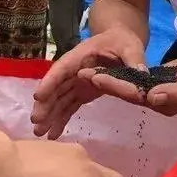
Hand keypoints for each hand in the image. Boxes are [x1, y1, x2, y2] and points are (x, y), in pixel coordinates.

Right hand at [31, 26, 145, 138]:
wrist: (120, 41)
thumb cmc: (122, 41)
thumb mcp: (130, 46)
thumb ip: (134, 59)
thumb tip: (141, 74)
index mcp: (82, 55)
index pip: (63, 68)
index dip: (50, 81)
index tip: (38, 96)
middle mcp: (74, 70)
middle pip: (56, 87)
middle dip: (45, 104)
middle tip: (36, 122)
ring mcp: (76, 82)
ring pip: (59, 99)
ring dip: (49, 115)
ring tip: (39, 134)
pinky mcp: (82, 92)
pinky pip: (68, 106)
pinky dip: (61, 119)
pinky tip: (53, 134)